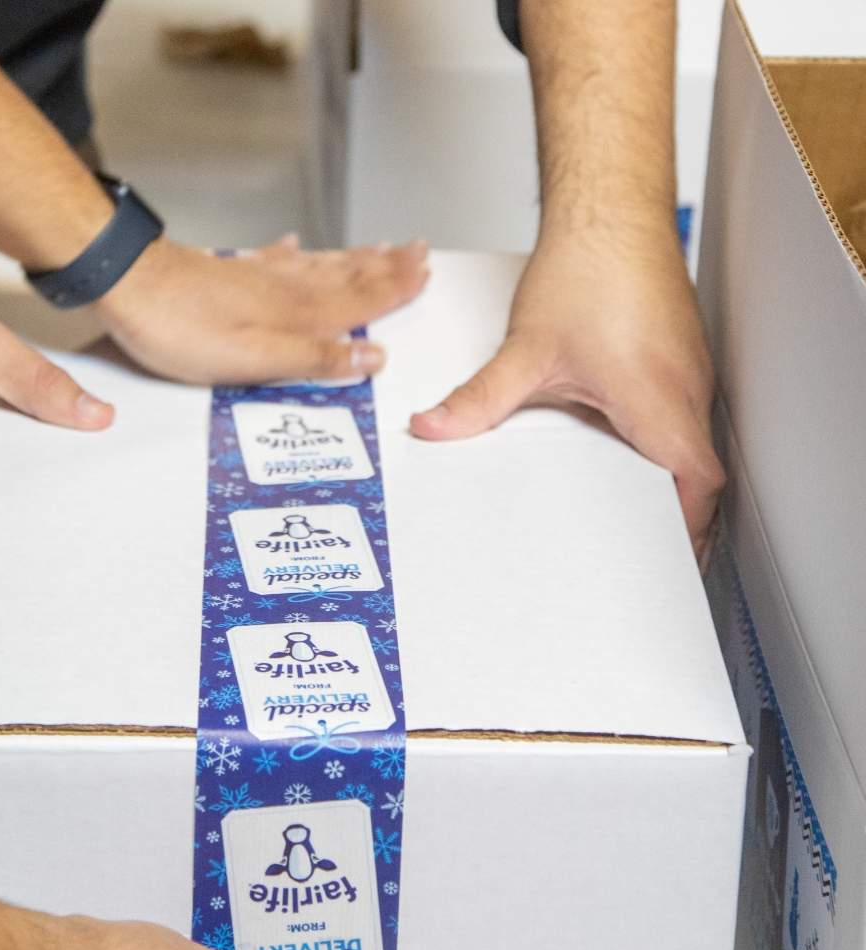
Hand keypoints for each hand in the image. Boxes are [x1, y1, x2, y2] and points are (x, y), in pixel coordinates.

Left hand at [97, 235, 428, 384]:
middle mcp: (283, 290)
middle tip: (418, 252)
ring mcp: (255, 277)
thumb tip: (374, 358)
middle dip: (385, 267)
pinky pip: (273, 258)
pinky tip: (295, 244)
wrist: (125, 285)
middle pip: (347, 276)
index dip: (395, 290)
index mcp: (296, 315)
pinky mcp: (227, 273)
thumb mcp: (256, 360)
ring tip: (380, 247)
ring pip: (318, 265)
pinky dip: (292, 252)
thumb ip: (316, 358)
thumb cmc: (182, 330)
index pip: (360, 301)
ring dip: (353, 258)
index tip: (425, 275)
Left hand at [410, 221, 723, 558]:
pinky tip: (624, 447)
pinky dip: (661, 441)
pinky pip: (681, 413)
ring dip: (667, 476)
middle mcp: (684, 386)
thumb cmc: (588, 268)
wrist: (610, 210)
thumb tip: (436, 429)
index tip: (666, 554)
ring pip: (691, 442)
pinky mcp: (679, 354)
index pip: (697, 482)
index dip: (687, 525)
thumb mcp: (527, 349)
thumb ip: (480, 399)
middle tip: (639, 545)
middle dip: (673, 513)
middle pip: (697, 472)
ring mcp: (688, 369)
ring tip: (630, 510)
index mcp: (656, 396)